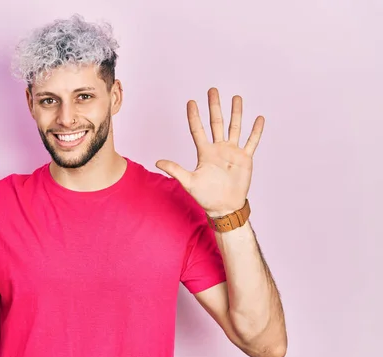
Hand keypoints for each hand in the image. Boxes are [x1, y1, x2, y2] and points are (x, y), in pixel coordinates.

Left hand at [156, 88, 263, 216]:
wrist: (224, 207)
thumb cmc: (206, 196)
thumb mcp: (188, 182)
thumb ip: (175, 170)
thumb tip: (157, 162)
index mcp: (205, 152)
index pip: (197, 130)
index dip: (194, 116)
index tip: (191, 102)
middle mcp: (218, 149)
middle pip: (216, 123)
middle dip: (214, 106)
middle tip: (212, 90)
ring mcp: (232, 152)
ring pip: (234, 127)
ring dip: (236, 113)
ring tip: (236, 97)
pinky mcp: (245, 159)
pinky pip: (251, 142)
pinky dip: (255, 131)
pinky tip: (258, 118)